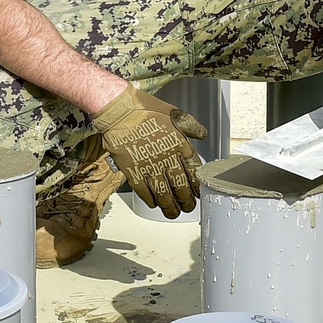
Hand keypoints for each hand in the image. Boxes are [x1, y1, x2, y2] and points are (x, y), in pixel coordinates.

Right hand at [91, 84, 207, 217]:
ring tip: (173, 213)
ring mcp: (150, 168)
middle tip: (188, 208)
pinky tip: (154, 204)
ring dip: (170, 206)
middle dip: (186, 201)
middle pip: (181, 187)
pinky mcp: (133, 172)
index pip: (194, 172)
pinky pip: (144, 192)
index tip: (198, 193)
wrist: (120, 111)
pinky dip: (150, 200)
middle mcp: (167, 159)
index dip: (197, 186)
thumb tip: (202, 135)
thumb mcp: (175, 113)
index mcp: (180, 145)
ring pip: (164, 194)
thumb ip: (190, 126)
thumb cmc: (146, 109)